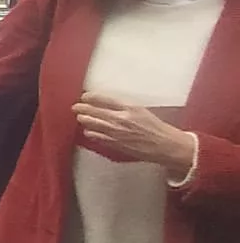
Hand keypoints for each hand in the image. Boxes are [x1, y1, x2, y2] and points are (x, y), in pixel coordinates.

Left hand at [73, 93, 196, 169]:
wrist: (166, 146)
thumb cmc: (156, 128)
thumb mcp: (142, 111)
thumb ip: (124, 108)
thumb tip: (106, 105)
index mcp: (130, 108)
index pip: (105, 99)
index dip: (92, 97)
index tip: (85, 96)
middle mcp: (122, 119)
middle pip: (95, 111)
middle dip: (82, 108)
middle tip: (76, 107)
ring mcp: (117, 132)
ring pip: (93, 124)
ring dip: (84, 120)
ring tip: (80, 117)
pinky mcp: (116, 144)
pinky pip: (97, 137)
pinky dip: (91, 133)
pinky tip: (88, 131)